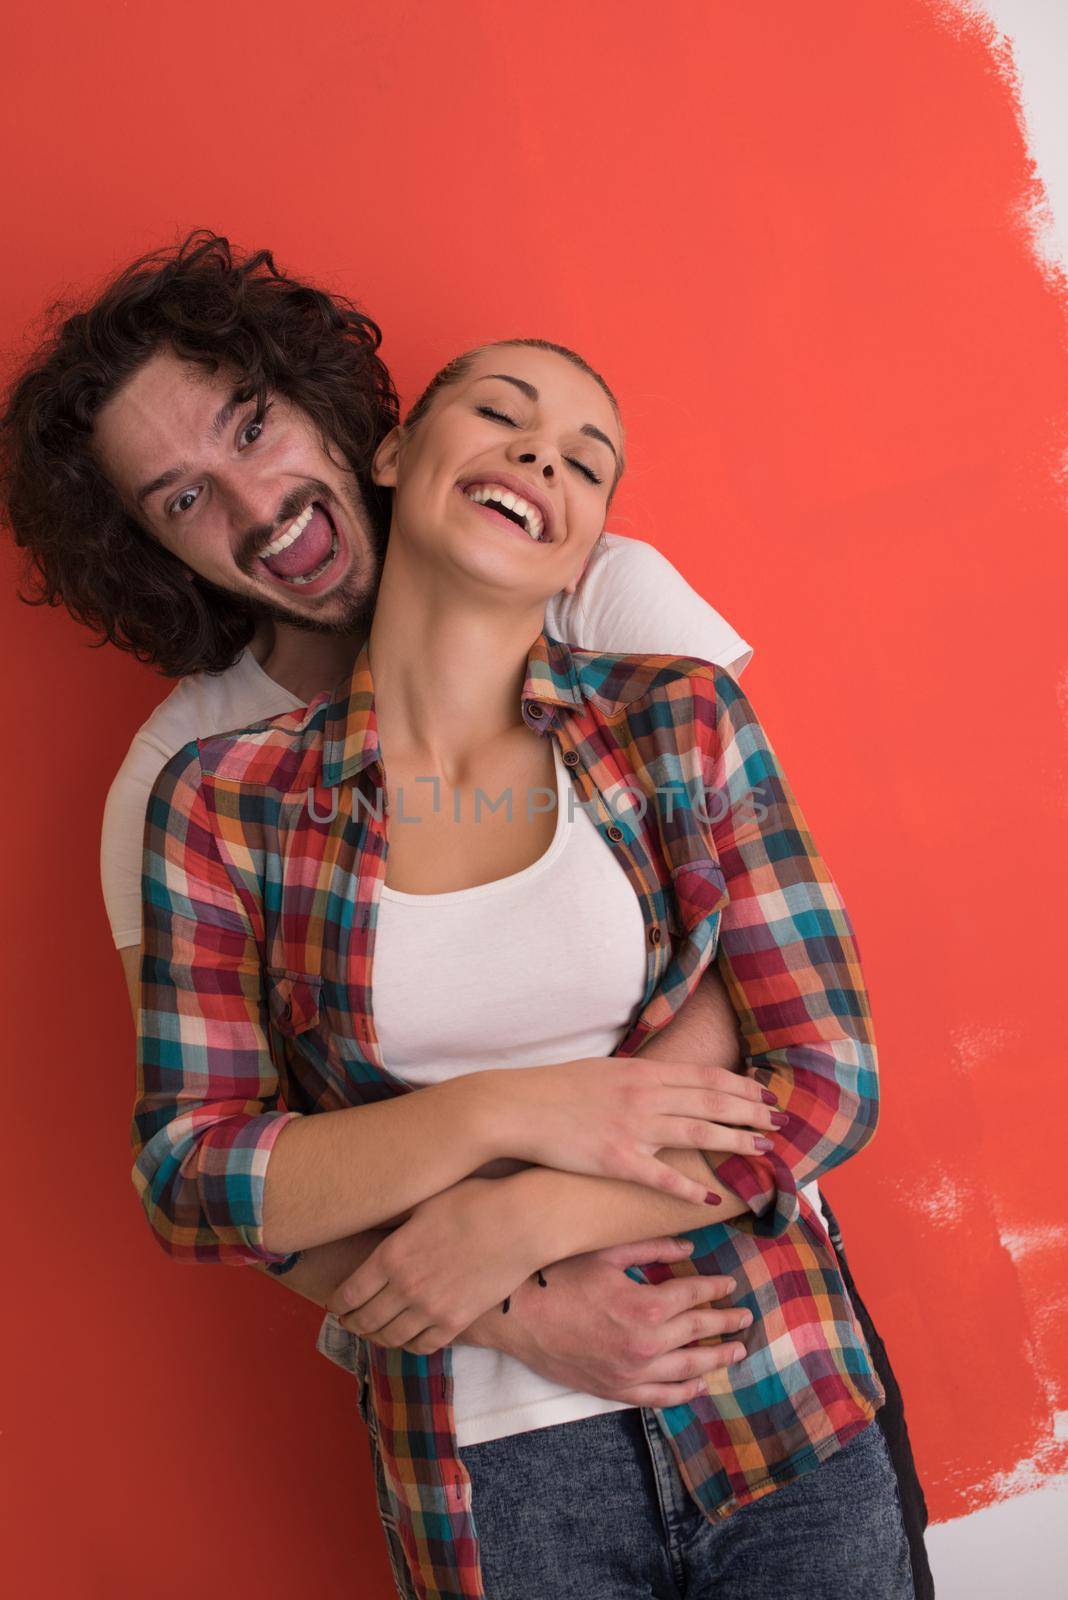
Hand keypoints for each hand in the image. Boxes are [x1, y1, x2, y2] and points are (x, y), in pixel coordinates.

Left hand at [325, 1178, 538, 1354]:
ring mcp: (431, 1309)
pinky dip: (407, 1345)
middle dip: (350, 1322)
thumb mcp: (422, 1203)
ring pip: (389, 1338)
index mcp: (391, 1255)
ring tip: (372, 1331)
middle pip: (364, 1319)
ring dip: (375, 1337)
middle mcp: (405, 1287)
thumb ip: (393, 1222)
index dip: (336, 1303)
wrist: (521, 1221)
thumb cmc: (473, 1201)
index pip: (348, 1293)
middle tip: (347, 1320)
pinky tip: (405, 1337)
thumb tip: (371, 1225)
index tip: (333, 1304)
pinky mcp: (457, 1322)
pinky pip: (421, 1346)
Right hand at [475, 1236, 752, 1404]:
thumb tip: (688, 1247)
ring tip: (736, 1352)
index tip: (731, 1285)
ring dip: (716, 1359)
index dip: (716, 1288)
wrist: (517, 1316)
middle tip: (745, 1318)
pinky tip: (700, 1385)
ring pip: (688, 1369)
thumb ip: (652, 1249)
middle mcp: (647, 1344)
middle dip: (725, 1323)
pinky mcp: (615, 1390)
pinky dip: (684, 1393)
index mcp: (647, 1305)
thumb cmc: (559, 1277)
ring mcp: (632, 1372)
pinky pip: (660, 1397)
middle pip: (699, 1333)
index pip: (695, 1296)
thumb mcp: (607, 1253)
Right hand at [484, 1056, 780, 1205]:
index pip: (705, 1077)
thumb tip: (666, 1080)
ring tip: (764, 1149)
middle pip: (711, 1101)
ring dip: (736, 1140)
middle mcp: (644, 1095)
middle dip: (751, 1111)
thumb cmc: (556, 1089)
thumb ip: (639, 1077)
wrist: (516, 1107)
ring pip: (698, 1132)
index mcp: (642, 1072)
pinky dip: (690, 1187)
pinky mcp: (616, 1159)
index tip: (766, 1095)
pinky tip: (712, 1197)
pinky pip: (661, 1176)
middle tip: (781, 1121)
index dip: (740, 1087)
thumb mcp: (604, 1071)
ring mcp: (632, 1127)